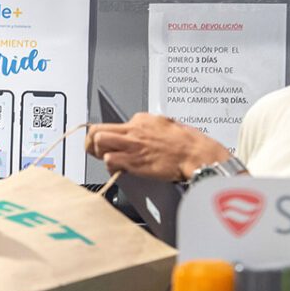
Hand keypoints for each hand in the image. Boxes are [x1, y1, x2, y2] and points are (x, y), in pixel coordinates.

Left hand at [85, 113, 230, 180]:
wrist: (196, 154)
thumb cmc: (187, 143)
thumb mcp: (165, 124)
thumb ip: (149, 127)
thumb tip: (141, 131)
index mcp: (141, 120)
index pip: (112, 125)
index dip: (109, 137)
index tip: (112, 145)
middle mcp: (133, 130)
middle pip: (97, 130)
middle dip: (93, 142)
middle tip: (98, 151)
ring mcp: (131, 145)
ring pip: (98, 141)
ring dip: (100, 153)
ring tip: (109, 160)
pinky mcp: (133, 160)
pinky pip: (109, 161)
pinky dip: (111, 168)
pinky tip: (120, 171)